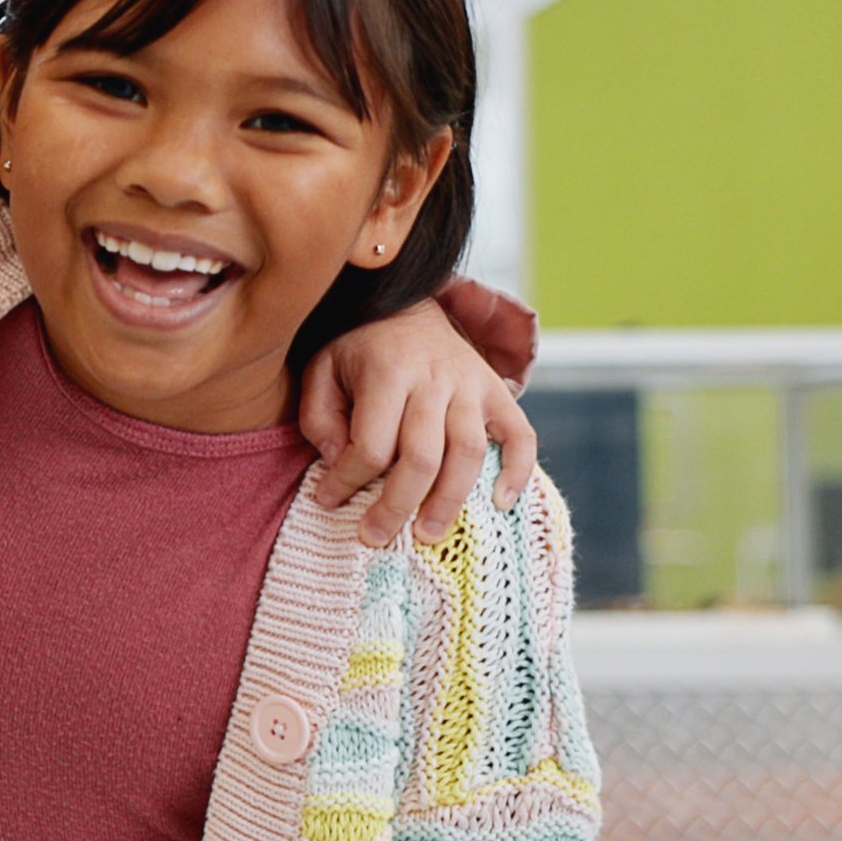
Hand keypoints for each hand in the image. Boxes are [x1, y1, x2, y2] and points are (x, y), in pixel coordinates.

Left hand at [300, 298, 539, 546]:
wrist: (403, 301)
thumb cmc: (355, 347)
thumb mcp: (320, 369)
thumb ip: (319, 416)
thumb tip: (336, 460)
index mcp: (387, 373)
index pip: (371, 444)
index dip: (347, 481)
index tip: (327, 501)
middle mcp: (435, 379)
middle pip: (422, 456)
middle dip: (397, 505)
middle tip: (376, 538)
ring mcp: (472, 385)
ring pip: (468, 452)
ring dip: (449, 500)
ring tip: (427, 536)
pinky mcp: (497, 391)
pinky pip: (522, 434)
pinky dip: (518, 470)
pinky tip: (501, 503)